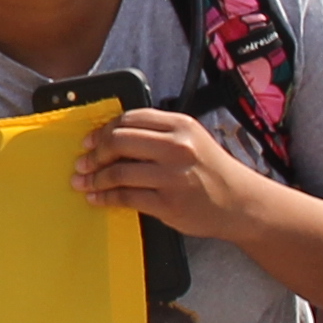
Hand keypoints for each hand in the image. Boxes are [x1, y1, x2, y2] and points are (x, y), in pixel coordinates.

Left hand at [71, 108, 258, 240]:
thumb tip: (110, 137)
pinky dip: (106, 198)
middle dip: (94, 153)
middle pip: (119, 141)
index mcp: (180, 125)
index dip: (103, 129)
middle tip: (83, 162)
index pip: (130, 119)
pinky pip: (127, 197)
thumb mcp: (191, 139)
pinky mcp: (169, 203)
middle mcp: (176, 147)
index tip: (90, 140)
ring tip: (83, 183)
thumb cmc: (210, 170)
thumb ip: (157, 134)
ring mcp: (173, 176)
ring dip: (95, 178)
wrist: (239, 202)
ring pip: (119, 171)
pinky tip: (97, 199)